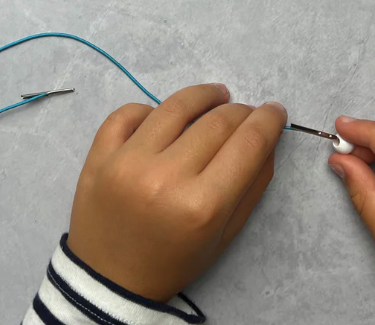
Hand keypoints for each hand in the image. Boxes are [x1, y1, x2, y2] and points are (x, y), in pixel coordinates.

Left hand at [67, 84, 286, 301]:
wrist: (109, 279)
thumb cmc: (172, 261)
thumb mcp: (223, 236)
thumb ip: (251, 187)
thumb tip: (267, 139)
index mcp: (201, 207)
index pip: (247, 145)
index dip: (267, 121)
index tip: (274, 111)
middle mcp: (165, 177)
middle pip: (216, 122)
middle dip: (241, 111)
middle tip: (246, 112)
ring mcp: (127, 161)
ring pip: (175, 106)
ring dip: (203, 95)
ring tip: (217, 95)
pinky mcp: (99, 154)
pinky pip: (129, 112)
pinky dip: (150, 109)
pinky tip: (164, 116)